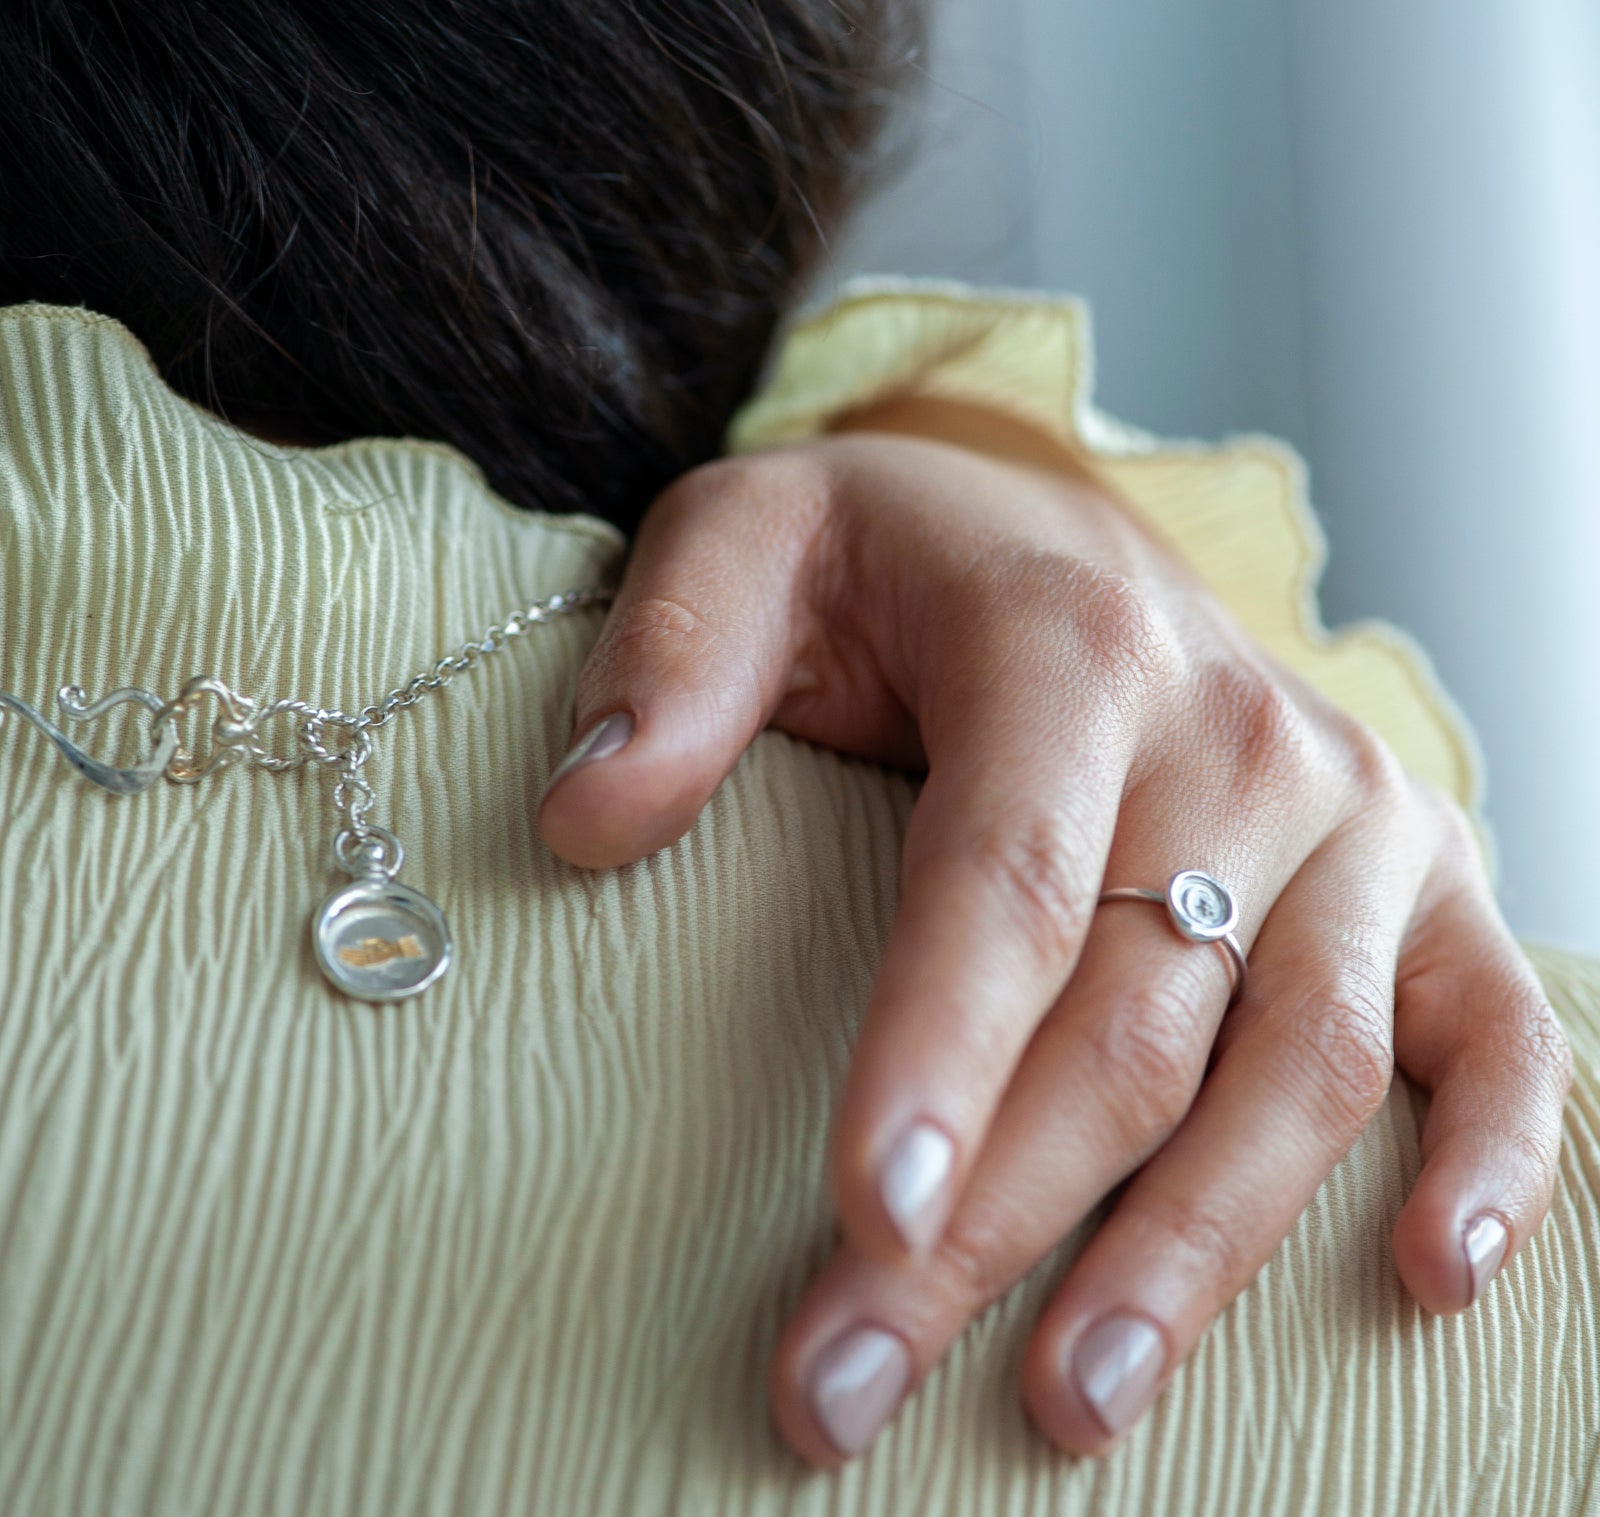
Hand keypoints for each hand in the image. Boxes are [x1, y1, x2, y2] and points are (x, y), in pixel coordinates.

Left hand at [535, 399, 1572, 1462]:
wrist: (1057, 531)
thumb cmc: (893, 555)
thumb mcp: (754, 538)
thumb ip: (673, 651)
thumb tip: (587, 816)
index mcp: (1069, 644)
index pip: (1007, 874)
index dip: (939, 1050)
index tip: (860, 1218)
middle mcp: (1235, 734)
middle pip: (1127, 1018)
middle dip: (989, 1221)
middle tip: (845, 1384)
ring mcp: (1347, 815)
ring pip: (1297, 1064)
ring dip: (1188, 1252)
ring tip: (1069, 1402)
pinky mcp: (1419, 875)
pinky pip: (1495, 1023)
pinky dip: (1490, 1150)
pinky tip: (1426, 1278)